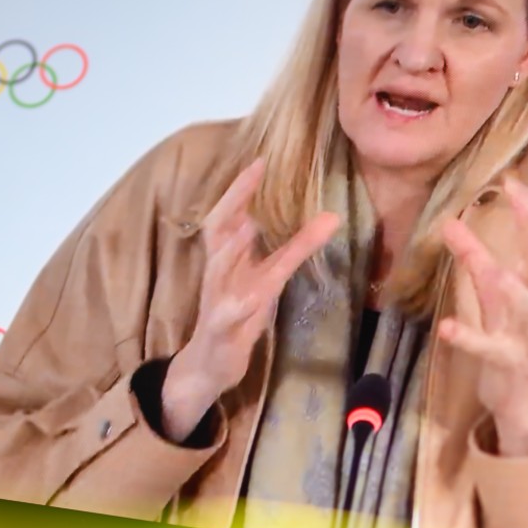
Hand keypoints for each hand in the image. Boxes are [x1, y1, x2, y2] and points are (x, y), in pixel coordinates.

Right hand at [160, 158, 340, 441]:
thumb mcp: (263, 281)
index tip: (260, 160)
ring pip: (219, 269)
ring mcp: (217, 300)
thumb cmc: (237, 317)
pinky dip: (236, 306)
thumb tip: (319, 220)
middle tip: (253, 171)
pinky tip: (247, 300)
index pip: (230, 214)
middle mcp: (218, 273)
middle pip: (219, 229)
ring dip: (232, 247)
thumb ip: (284, 251)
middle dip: (235, 200)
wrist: (208, 366)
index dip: (241, 189)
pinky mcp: (221, 331)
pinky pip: (227, 316)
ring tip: (248, 224)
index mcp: (227, 259)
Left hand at [437, 177, 527, 456]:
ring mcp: (521, 335)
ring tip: (473, 250)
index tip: (514, 179)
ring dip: (497, 273)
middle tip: (511, 191)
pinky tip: (445, 328)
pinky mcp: (505, 364)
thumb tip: (458, 229)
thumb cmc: (511, 347)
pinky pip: (489, 349)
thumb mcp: (499, 305)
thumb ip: (482, 270)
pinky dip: (468, 337)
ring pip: (517, 300)